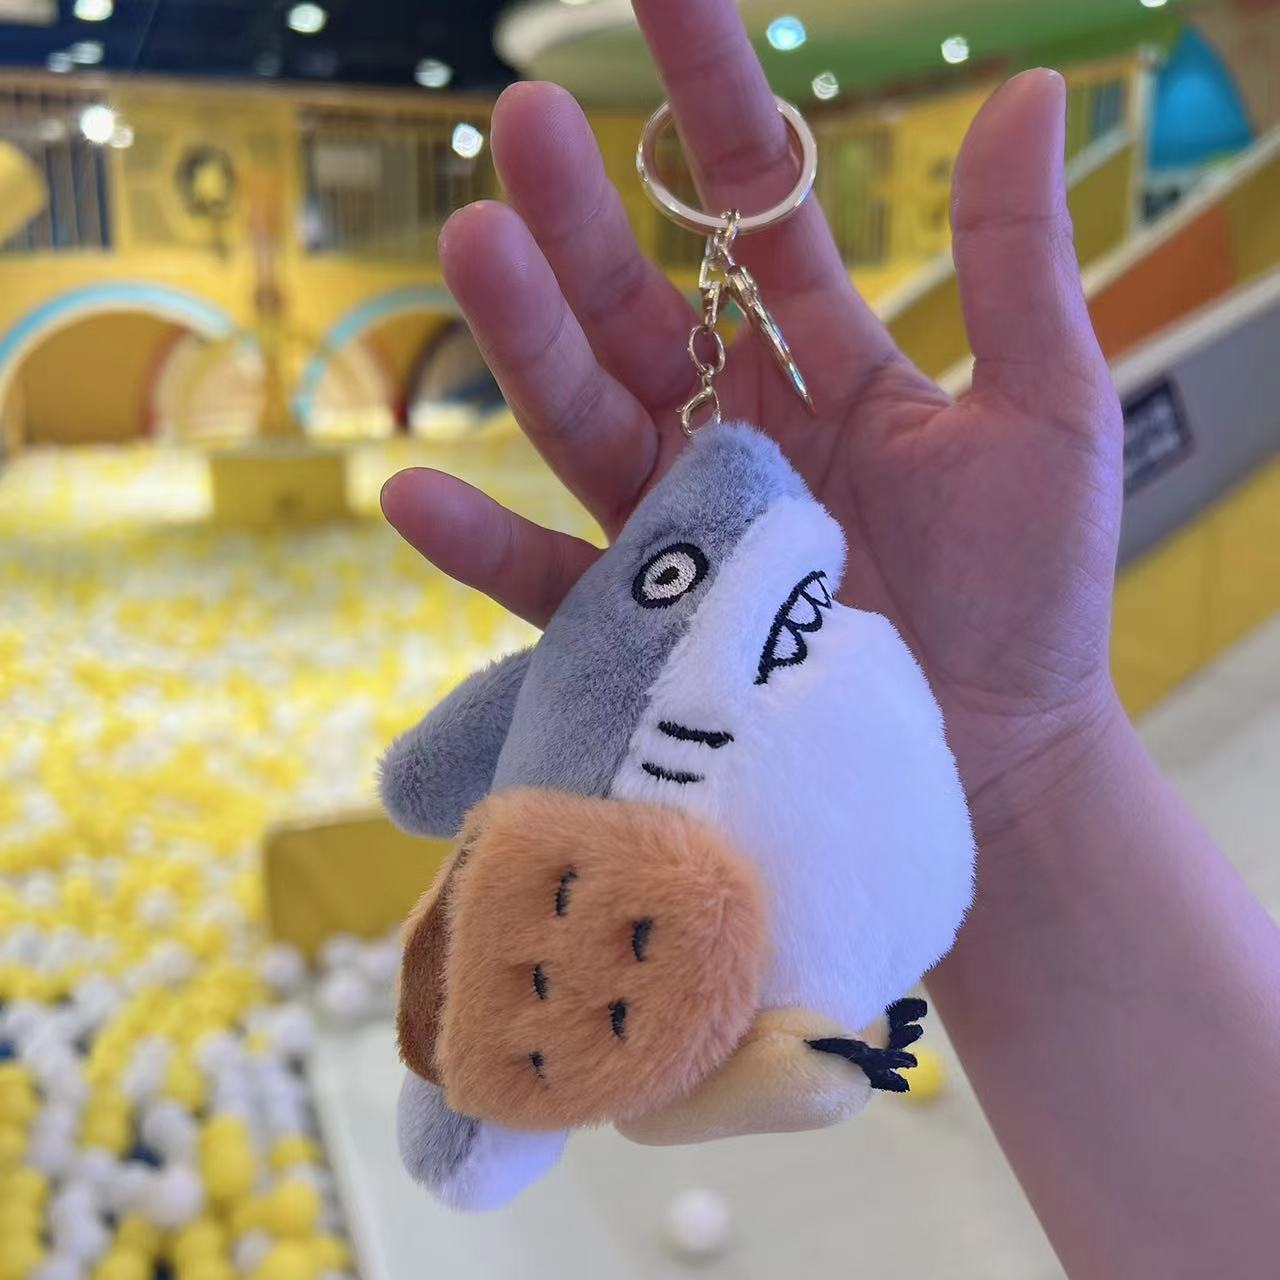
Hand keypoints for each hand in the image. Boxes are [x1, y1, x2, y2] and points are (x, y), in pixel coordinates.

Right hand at [381, 0, 1124, 823]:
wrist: (1003, 762)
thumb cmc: (1034, 598)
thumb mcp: (1044, 412)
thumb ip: (1013, 266)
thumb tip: (1026, 91)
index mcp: (822, 368)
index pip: (755, 211)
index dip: (714, 98)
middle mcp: (734, 434)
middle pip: (636, 310)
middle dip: (581, 221)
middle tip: (520, 123)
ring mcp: (683, 531)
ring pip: (583, 423)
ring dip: (523, 345)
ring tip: (470, 249)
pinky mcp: (650, 632)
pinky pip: (555, 585)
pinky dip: (485, 547)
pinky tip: (412, 492)